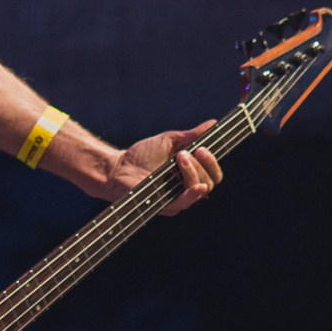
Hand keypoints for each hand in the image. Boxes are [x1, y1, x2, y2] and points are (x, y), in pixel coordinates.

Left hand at [102, 121, 221, 214]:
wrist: (118, 167)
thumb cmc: (143, 155)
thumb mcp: (169, 141)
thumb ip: (191, 136)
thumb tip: (213, 123)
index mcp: (191, 174)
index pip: (213, 173)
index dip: (213, 161)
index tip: (203, 147)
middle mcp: (187, 189)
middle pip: (210, 182)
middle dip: (203, 164)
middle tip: (188, 151)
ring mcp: (177, 199)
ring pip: (199, 190)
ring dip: (193, 171)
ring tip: (180, 156)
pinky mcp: (165, 206)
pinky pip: (184, 203)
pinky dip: (192, 194)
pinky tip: (195, 185)